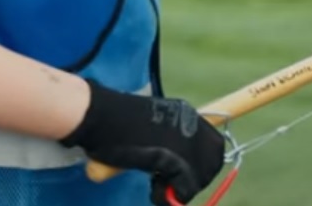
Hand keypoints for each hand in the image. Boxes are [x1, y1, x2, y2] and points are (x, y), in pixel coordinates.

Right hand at [59, 79, 225, 205]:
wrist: (98, 115)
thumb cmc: (114, 123)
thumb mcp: (151, 126)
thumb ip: (167, 141)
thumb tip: (170, 168)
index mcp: (188, 115)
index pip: (213, 145)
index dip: (203, 164)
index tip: (183, 174)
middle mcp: (192, 125)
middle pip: (213, 161)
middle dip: (196, 179)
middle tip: (168, 184)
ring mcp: (184, 140)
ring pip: (200, 175)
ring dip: (182, 189)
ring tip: (158, 187)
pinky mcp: (171, 157)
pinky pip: (184, 186)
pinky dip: (168, 196)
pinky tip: (155, 193)